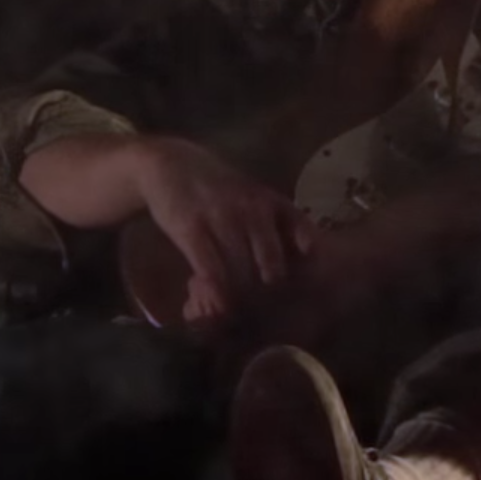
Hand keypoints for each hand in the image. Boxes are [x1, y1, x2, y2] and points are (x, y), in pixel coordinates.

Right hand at [128, 136, 317, 322]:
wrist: (170, 164)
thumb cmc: (218, 187)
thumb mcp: (256, 195)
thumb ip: (282, 222)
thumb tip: (310, 254)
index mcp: (272, 203)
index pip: (303, 244)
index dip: (305, 276)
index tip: (299, 296)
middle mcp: (252, 210)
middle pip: (271, 268)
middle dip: (269, 296)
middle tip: (262, 313)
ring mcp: (221, 218)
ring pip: (241, 273)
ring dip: (240, 299)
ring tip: (238, 315)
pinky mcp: (191, 229)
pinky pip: (211, 270)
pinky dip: (216, 293)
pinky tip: (218, 307)